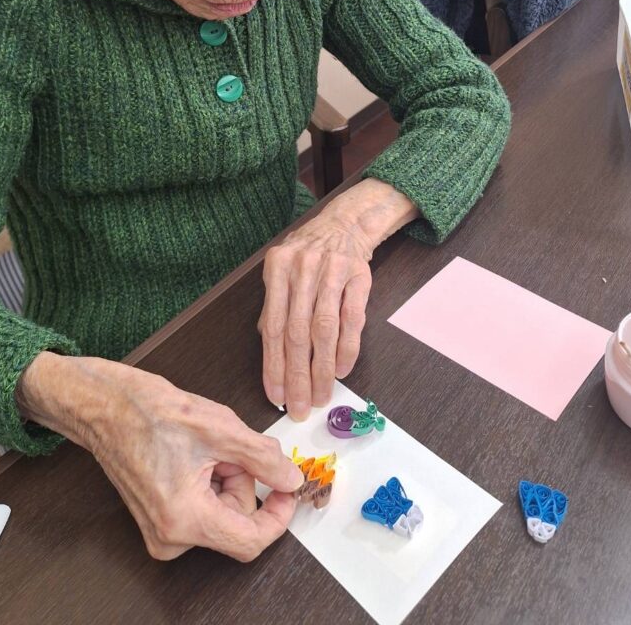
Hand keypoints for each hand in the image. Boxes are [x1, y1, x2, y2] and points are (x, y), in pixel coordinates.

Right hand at [16, 353, 303, 560]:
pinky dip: (210, 480)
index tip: (287, 489)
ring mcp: (162, 531)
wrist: (105, 407)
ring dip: (226, 477)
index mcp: (185, 519)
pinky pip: (203, 508)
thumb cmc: (149, 412)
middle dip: (242, 480)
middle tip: (228, 446)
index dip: (278, 515)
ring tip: (204, 445)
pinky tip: (193, 454)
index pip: (250, 541)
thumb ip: (264, 458)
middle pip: (236, 520)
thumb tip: (291, 479)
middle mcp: (170, 536)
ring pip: (222, 511)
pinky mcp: (160, 520)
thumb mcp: (221, 428)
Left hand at [259, 213, 373, 419]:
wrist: (345, 223)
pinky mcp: (359, 276)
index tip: (276, 396)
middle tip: (299, 407)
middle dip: (297, 376)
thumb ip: (274, 306)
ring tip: (320, 397)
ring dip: (322, 369)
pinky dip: (347, 350)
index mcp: (278, 268)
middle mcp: (303, 268)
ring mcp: (332, 271)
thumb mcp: (282, 270)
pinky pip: (352, 320)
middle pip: (297, 332)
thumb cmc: (308, 253)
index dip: (273, 365)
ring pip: (324, 330)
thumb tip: (271, 354)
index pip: (272, 326)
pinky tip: (341, 371)